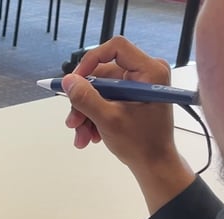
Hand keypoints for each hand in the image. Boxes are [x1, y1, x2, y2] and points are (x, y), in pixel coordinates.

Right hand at [63, 37, 194, 211]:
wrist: (155, 165)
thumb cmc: (141, 144)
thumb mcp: (108, 120)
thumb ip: (86, 98)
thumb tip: (68, 80)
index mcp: (150, 71)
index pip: (115, 48)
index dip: (91, 61)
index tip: (75, 81)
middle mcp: (146, 73)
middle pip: (104, 73)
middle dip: (85, 99)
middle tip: (73, 121)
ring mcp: (140, 86)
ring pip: (102, 89)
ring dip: (87, 112)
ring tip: (81, 136)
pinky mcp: (134, 97)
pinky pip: (108, 99)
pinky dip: (96, 115)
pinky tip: (91, 135)